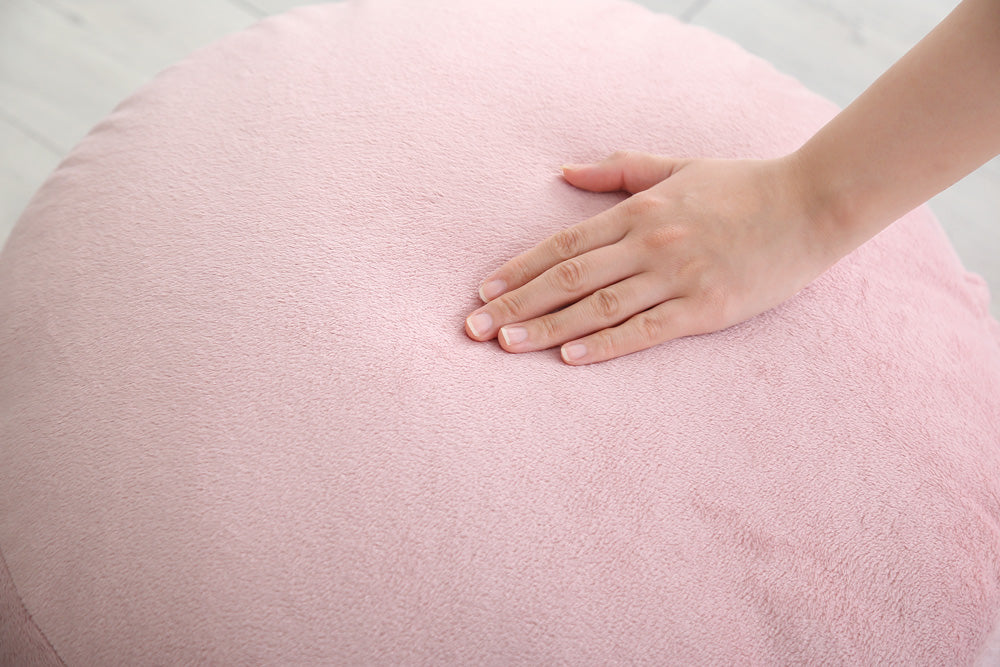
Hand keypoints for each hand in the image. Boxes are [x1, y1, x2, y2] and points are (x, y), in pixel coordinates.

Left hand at [464, 150, 838, 364]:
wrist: (813, 203)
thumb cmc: (741, 186)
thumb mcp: (676, 167)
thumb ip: (619, 171)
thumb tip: (564, 173)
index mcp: (639, 211)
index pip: (563, 245)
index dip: (518, 269)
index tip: (482, 290)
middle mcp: (649, 243)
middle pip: (567, 279)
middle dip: (515, 304)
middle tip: (474, 328)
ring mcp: (677, 276)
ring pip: (598, 307)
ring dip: (546, 328)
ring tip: (505, 345)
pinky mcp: (706, 308)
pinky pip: (646, 330)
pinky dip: (606, 345)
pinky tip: (571, 358)